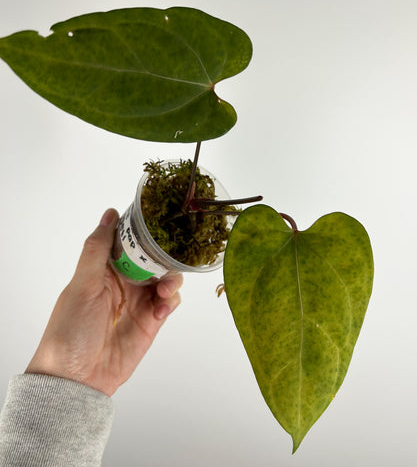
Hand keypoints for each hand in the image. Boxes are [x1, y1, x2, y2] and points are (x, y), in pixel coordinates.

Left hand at [25, 208, 182, 395]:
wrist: (77, 380)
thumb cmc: (70, 330)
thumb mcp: (82, 284)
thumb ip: (97, 249)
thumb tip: (109, 214)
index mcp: (105, 269)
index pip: (128, 241)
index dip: (143, 232)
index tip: (160, 222)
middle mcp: (124, 282)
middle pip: (153, 258)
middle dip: (163, 255)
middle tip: (168, 258)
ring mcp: (139, 302)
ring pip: (166, 278)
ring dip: (171, 278)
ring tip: (164, 288)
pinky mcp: (151, 322)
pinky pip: (169, 303)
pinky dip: (170, 301)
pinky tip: (161, 308)